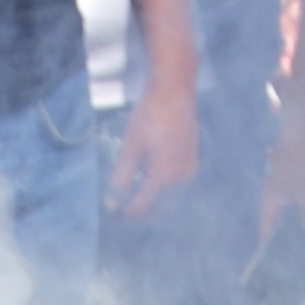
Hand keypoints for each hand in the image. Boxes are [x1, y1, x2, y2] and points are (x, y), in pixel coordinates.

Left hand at [109, 83, 200, 217]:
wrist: (174, 90)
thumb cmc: (150, 115)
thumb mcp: (130, 147)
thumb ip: (121, 177)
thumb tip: (111, 203)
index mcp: (164, 176)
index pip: (144, 206)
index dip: (128, 212)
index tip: (114, 214)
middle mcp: (181, 178)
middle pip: (161, 207)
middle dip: (143, 212)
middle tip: (125, 211)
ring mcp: (190, 170)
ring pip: (171, 198)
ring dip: (155, 203)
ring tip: (137, 199)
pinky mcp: (193, 160)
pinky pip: (179, 186)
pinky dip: (165, 190)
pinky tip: (153, 183)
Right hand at [260, 99, 304, 245]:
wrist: (302, 123)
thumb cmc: (299, 156)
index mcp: (270, 199)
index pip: (266, 231)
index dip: (271, 249)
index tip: (281, 265)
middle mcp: (274, 194)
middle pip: (279, 222)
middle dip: (290, 237)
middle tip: (304, 258)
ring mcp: (285, 184)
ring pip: (291, 210)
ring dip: (300, 221)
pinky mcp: (297, 175)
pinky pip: (301, 198)